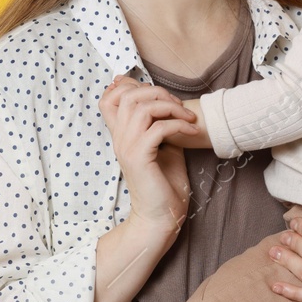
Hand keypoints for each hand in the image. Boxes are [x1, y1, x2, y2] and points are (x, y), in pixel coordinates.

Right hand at [99, 74, 194, 232]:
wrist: (162, 215)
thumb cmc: (164, 183)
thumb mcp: (163, 146)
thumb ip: (160, 124)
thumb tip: (171, 105)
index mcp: (121, 134)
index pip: (109, 97)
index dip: (131, 86)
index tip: (161, 95)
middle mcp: (120, 138)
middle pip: (128, 95)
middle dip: (158, 92)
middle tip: (180, 107)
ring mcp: (128, 147)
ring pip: (143, 107)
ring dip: (171, 107)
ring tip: (189, 119)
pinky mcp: (140, 157)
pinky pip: (159, 128)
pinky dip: (180, 125)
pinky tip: (193, 132)